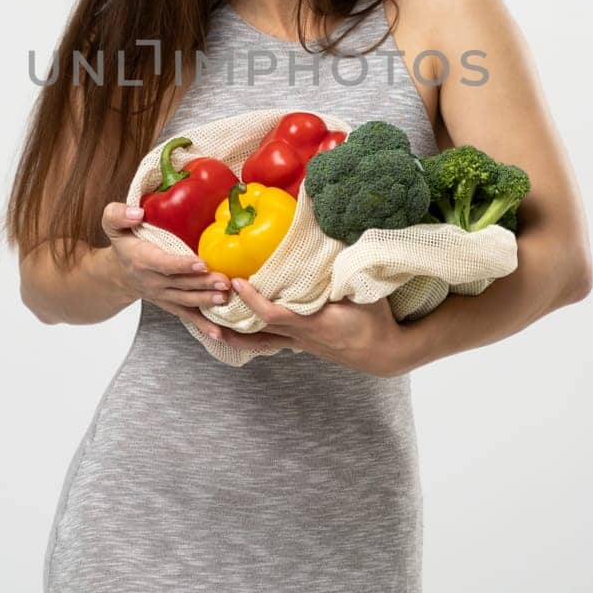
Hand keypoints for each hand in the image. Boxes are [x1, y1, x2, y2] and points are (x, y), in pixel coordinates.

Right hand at [101, 202, 231, 341]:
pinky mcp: (171, 303)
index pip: (164, 264)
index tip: (201, 262)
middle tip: (225, 281)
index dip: (182, 265)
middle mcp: (154, 281)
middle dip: (204, 283)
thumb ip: (118, 215)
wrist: (119, 273)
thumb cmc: (123, 244)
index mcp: (143, 260)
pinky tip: (219, 333)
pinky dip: (203, 325)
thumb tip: (137, 213)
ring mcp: (163, 295)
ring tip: (226, 297)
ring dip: (207, 300)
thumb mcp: (112, 224)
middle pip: (181, 284)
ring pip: (187, 300)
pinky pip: (187, 315)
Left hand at [219, 278, 412, 377]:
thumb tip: (334, 239)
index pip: (273, 314)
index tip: (237, 283)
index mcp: (312, 323)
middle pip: (256, 335)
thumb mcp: (363, 292)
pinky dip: (254, 336)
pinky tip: (242, 330)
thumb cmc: (376, 320)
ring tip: (211, 327)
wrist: (386, 353)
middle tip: (207, 307)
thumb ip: (345, 269)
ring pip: (261, 343)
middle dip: (230, 322)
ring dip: (236, 335)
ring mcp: (301, 344)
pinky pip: (272, 342)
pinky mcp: (304, 346)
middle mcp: (301, 337)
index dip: (252, 300)